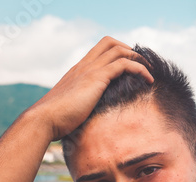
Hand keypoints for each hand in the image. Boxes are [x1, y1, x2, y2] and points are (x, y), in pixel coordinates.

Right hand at [31, 36, 153, 140]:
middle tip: (142, 66)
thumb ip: (80, 110)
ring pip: (119, 50)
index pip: (99, 51)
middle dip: (129, 50)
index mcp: (77, 72)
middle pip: (110, 43)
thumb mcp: (70, 111)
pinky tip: (149, 81)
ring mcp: (89, 70)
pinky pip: (124, 65)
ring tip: (150, 72)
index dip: (117, 53)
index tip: (130, 67)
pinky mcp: (96, 78)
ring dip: (138, 59)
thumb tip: (87, 124)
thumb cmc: (55, 122)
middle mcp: (84, 66)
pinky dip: (139, 69)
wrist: (45, 120)